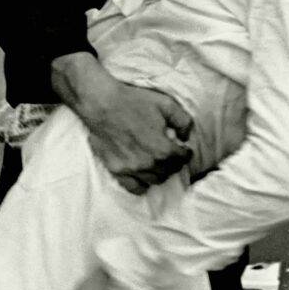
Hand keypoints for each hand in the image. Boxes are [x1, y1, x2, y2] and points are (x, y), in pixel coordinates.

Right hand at [52, 53, 192, 193]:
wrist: (101, 103)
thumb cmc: (133, 101)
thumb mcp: (166, 104)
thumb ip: (183, 121)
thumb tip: (186, 136)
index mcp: (163, 148)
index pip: (183, 158)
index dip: (186, 153)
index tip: (184, 149)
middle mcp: (149, 163)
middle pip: (169, 171)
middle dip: (174, 163)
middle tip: (171, 155)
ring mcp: (132, 169)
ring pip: (154, 180)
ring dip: (160, 173)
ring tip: (158, 163)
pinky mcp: (117, 170)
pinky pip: (134, 188)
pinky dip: (142, 184)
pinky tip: (143, 176)